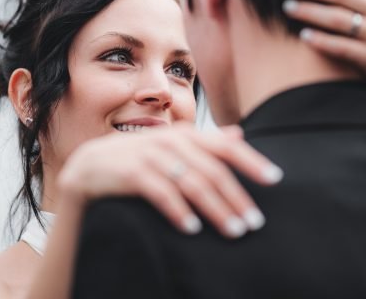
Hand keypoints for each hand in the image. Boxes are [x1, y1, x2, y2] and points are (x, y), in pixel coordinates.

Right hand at [58, 124, 282, 237]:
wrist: (90, 166)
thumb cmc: (140, 158)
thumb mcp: (173, 146)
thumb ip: (205, 142)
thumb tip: (239, 135)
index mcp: (186, 135)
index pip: (226, 147)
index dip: (252, 161)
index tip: (276, 179)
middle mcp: (171, 141)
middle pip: (212, 170)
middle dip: (236, 197)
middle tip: (254, 223)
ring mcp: (150, 155)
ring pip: (191, 183)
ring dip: (215, 209)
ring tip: (233, 231)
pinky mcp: (130, 173)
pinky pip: (161, 192)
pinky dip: (179, 211)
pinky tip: (193, 228)